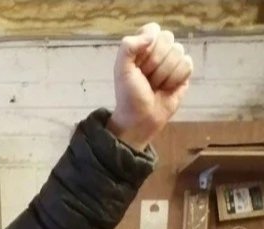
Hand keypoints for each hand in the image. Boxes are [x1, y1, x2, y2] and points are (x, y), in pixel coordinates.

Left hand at [107, 23, 192, 151]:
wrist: (140, 119)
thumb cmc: (128, 96)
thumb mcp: (121, 70)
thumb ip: (128, 47)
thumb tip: (152, 34)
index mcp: (142, 46)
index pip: (152, 29)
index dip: (147, 47)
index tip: (138, 64)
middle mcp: (159, 50)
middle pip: (168, 39)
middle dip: (155, 63)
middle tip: (146, 78)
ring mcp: (173, 60)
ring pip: (178, 52)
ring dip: (164, 74)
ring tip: (155, 85)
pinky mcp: (184, 72)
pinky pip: (187, 64)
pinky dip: (176, 79)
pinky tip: (167, 88)